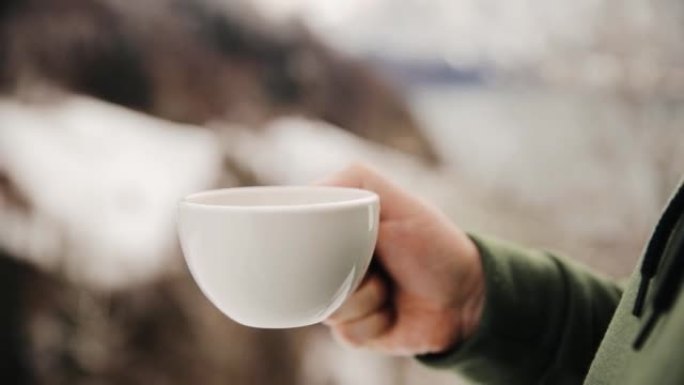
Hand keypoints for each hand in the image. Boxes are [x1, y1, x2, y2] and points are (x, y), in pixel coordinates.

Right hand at [320, 164, 484, 355]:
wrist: (466, 300)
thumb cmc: (434, 243)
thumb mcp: (394, 201)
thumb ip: (350, 184)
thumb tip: (304, 195)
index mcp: (337, 223)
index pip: (294, 227)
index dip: (306, 239)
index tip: (337, 242)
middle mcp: (331, 258)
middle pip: (303, 271)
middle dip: (345, 273)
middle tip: (375, 265)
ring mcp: (340, 293)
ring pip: (323, 305)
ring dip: (364, 300)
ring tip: (388, 288)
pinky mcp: (352, 327)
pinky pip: (343, 331)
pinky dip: (372, 323)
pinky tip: (391, 312)